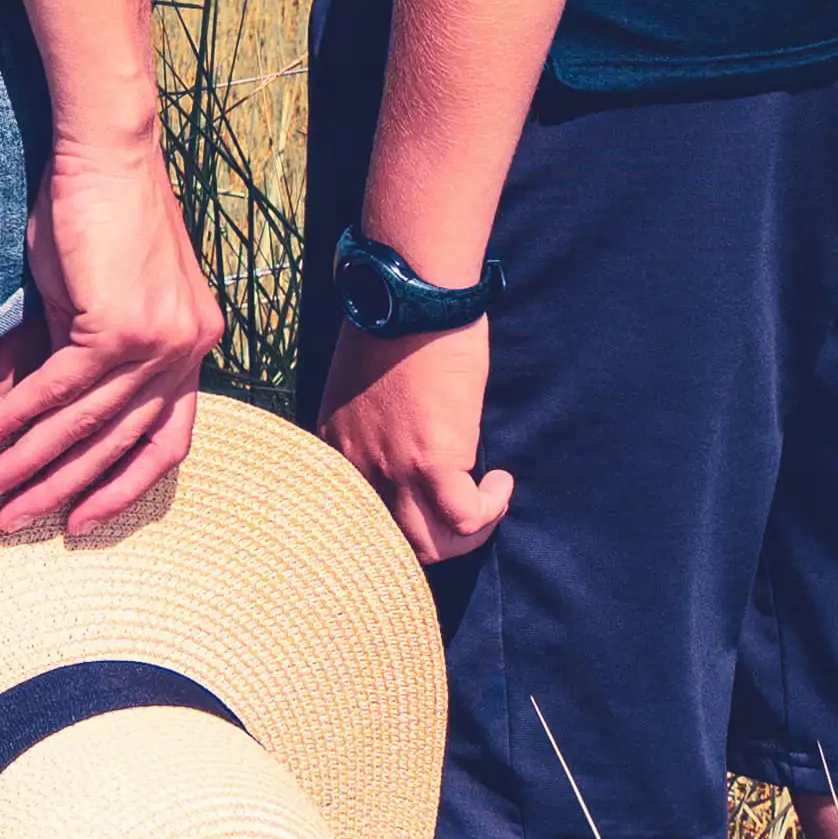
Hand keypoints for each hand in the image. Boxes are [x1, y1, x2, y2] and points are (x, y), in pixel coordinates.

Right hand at [0, 154, 218, 536]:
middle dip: (63, 490)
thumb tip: (43, 412)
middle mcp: (188, 350)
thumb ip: (84, 356)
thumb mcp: (95, 298)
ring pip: (87, 426)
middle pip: (122, 444)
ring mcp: (161, 342)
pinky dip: (18, 420)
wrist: (105, 152)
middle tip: (16, 522)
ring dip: (31, 466)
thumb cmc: (95, 214)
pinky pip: (60, 391)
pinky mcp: (121, 329)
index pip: (168, 438)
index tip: (84, 519)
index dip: (124, 485)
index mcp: (194, 344)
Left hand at [317, 311, 507, 564]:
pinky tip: (500, 484)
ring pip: (428, 545)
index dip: (401, 521)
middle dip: (434, 541)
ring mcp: (393, 469)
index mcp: (337, 447)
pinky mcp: (432, 461)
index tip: (429, 502)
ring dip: (464, 536)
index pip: (360, 517)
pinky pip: (464, 517)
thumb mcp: (361, 382)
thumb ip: (372, 421)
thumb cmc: (395, 321)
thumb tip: (405, 438)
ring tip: (485, 505)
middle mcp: (358, 468)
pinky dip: (488, 511)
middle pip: (393, 544)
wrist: (411, 294)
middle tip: (462, 515)